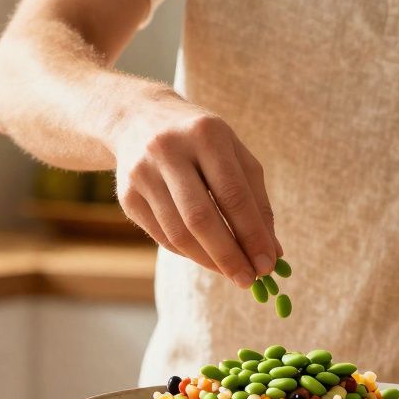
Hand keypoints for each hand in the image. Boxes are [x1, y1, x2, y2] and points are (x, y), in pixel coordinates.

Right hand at [113, 96, 280, 286]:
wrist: (136, 118)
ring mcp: (142, 173)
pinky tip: (206, 256)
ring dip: (209, 260)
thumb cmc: (200, 142)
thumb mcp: (233, 155)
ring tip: (232, 273)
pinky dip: (189, 253)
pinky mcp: (126, 196)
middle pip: (201, 218)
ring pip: (178, 233)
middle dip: (229, 255)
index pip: (233, 194)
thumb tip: (272, 251)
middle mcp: (169, 150)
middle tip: (249, 280)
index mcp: (206, 134)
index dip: (252, 234)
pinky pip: (162, 236)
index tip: (268, 264)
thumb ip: (256, 200)